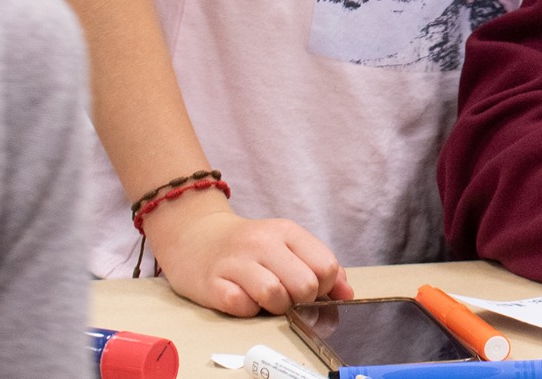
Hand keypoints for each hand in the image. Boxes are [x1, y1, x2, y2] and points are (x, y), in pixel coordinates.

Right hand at [142, 191, 353, 315]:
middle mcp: (262, 243)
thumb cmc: (248, 246)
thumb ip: (319, 265)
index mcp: (287, 231)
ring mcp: (236, 262)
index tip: (311, 288)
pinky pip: (242, 306)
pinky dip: (248, 310)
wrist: (194, 236)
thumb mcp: (287, 244)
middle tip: (289, 297)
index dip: (324, 287)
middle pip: (304, 285)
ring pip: (275, 296)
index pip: (325, 266)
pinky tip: (244, 299)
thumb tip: (347, 292)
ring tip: (267, 300)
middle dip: (302, 300)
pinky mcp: (212, 283)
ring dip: (276, 307)